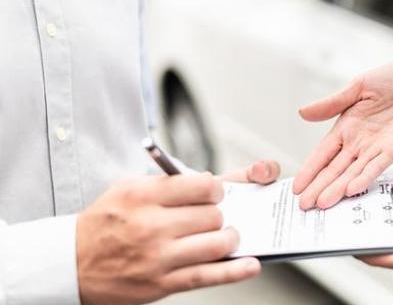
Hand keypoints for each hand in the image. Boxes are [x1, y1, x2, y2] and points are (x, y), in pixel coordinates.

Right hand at [77, 160, 279, 304]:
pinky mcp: (162, 283)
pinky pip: (207, 276)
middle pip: (213, 215)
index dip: (217, 189)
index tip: (216, 193)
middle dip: (221, 215)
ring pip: (217, 244)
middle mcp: (151, 225)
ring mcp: (158, 256)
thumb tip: (217, 180)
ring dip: (229, 239)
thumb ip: (171, 183)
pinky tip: (250, 265)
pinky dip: (234, 271)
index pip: (202, 185)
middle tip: (213, 218)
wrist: (70, 263)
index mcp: (144, 195)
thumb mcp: (131, 189)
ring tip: (225, 237)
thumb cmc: (106, 222)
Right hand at [294, 63, 392, 208]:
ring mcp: (376, 148)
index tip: (297, 187)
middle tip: (304, 206)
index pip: (323, 153)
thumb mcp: (359, 86)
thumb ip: (333, 102)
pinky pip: (377, 166)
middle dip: (318, 187)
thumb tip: (303, 112)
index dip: (310, 169)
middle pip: (334, 169)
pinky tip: (352, 189)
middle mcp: (359, 141)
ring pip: (352, 172)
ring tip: (322, 203)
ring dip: (337, 188)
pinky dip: (364, 177)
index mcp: (347, 126)